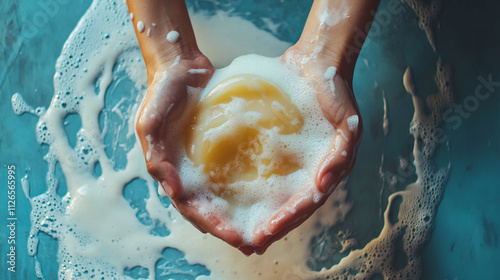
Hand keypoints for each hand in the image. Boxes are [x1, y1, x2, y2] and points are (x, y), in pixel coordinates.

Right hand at [136, 55, 259, 252]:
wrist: (179, 65)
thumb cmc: (161, 93)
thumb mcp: (149, 123)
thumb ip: (155, 154)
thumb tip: (171, 187)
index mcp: (169, 170)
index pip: (191, 207)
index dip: (211, 223)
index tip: (234, 236)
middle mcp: (186, 170)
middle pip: (209, 207)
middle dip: (228, 226)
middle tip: (254, 242)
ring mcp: (203, 159)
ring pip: (222, 193)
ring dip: (238, 212)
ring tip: (261, 228)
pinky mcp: (219, 145)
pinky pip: (232, 169)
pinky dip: (244, 185)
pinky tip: (263, 193)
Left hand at [248, 43, 362, 253]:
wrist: (319, 62)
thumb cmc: (335, 91)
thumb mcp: (348, 122)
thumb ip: (341, 154)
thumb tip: (323, 186)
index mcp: (329, 170)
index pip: (306, 203)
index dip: (287, 220)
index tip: (266, 232)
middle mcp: (313, 170)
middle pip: (291, 205)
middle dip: (272, 226)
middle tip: (249, 242)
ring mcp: (298, 160)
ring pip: (279, 194)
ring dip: (263, 213)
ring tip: (242, 229)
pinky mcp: (282, 146)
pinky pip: (269, 172)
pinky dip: (257, 188)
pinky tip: (238, 195)